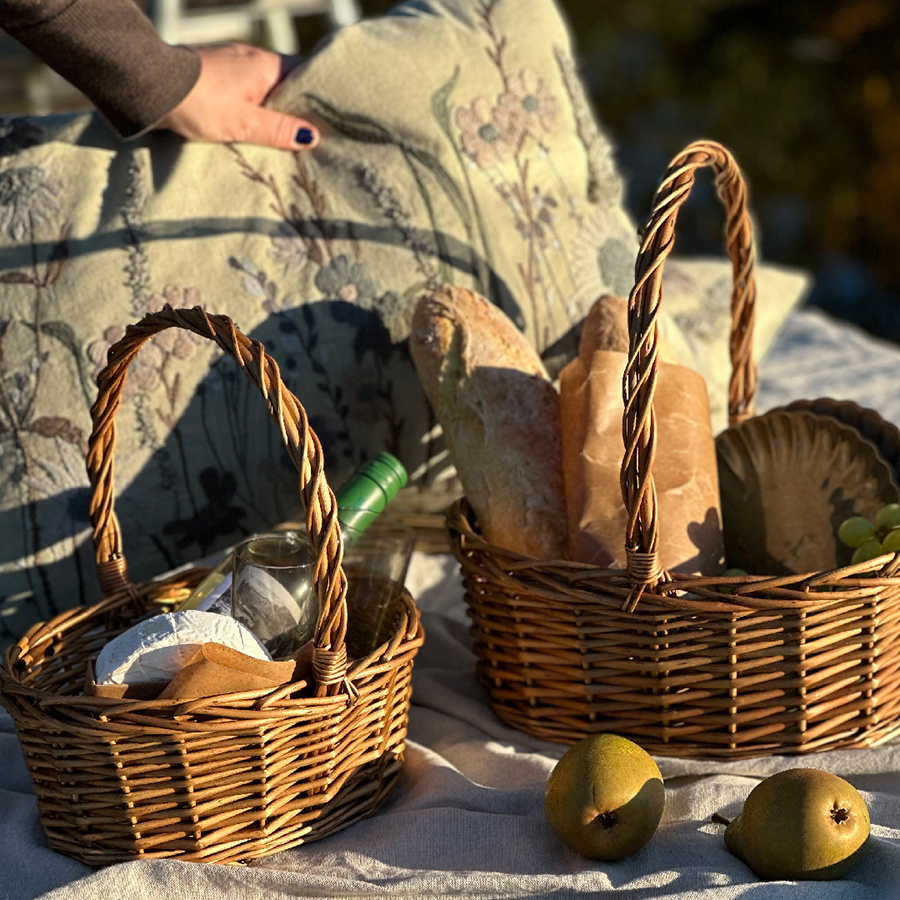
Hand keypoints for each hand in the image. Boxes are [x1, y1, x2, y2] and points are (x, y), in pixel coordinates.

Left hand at [157, 43, 318, 149]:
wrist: (150, 87)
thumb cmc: (199, 102)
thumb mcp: (245, 123)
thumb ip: (279, 130)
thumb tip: (312, 137)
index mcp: (266, 65)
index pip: (306, 76)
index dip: (319, 97)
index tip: (329, 121)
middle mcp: (252, 58)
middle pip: (286, 84)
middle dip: (296, 108)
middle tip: (308, 136)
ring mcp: (232, 63)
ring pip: (265, 88)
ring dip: (273, 109)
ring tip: (282, 136)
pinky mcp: (216, 73)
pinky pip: (246, 90)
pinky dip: (253, 106)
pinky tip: (252, 124)